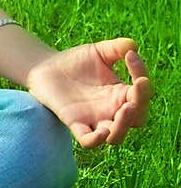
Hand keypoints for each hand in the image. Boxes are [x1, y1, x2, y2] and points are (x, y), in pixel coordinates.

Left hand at [25, 38, 151, 148]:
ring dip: (124, 126)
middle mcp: (111, 110)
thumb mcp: (98, 51)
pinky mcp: (75, 123)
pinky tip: (102, 131)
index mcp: (121, 93)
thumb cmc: (75, 61)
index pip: (142, 93)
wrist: (45, 68)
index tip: (131, 56)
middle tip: (137, 86)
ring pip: (116, 137)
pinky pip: (89, 141)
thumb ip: (116, 48)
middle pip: (137, 119)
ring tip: (126, 108)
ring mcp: (94, 119)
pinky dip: (97, 139)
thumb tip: (133, 46)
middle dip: (141, 105)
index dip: (141, 76)